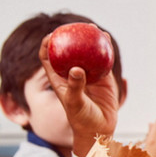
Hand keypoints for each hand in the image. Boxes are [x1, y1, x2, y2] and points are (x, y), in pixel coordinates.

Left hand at [39, 35, 120, 156]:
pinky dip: (105, 51)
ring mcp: (89, 76)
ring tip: (94, 29)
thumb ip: (75, 86)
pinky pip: (104, 62)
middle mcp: (73, 75)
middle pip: (69, 51)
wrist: (99, 129)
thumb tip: (76, 69)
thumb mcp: (75, 104)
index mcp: (59, 79)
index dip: (47, 45)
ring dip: (90, 41)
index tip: (53, 35)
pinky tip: (107, 41)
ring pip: (88, 55)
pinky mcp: (103, 79)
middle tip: (76, 27)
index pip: (48, 58)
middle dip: (71, 37)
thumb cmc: (82, 119)